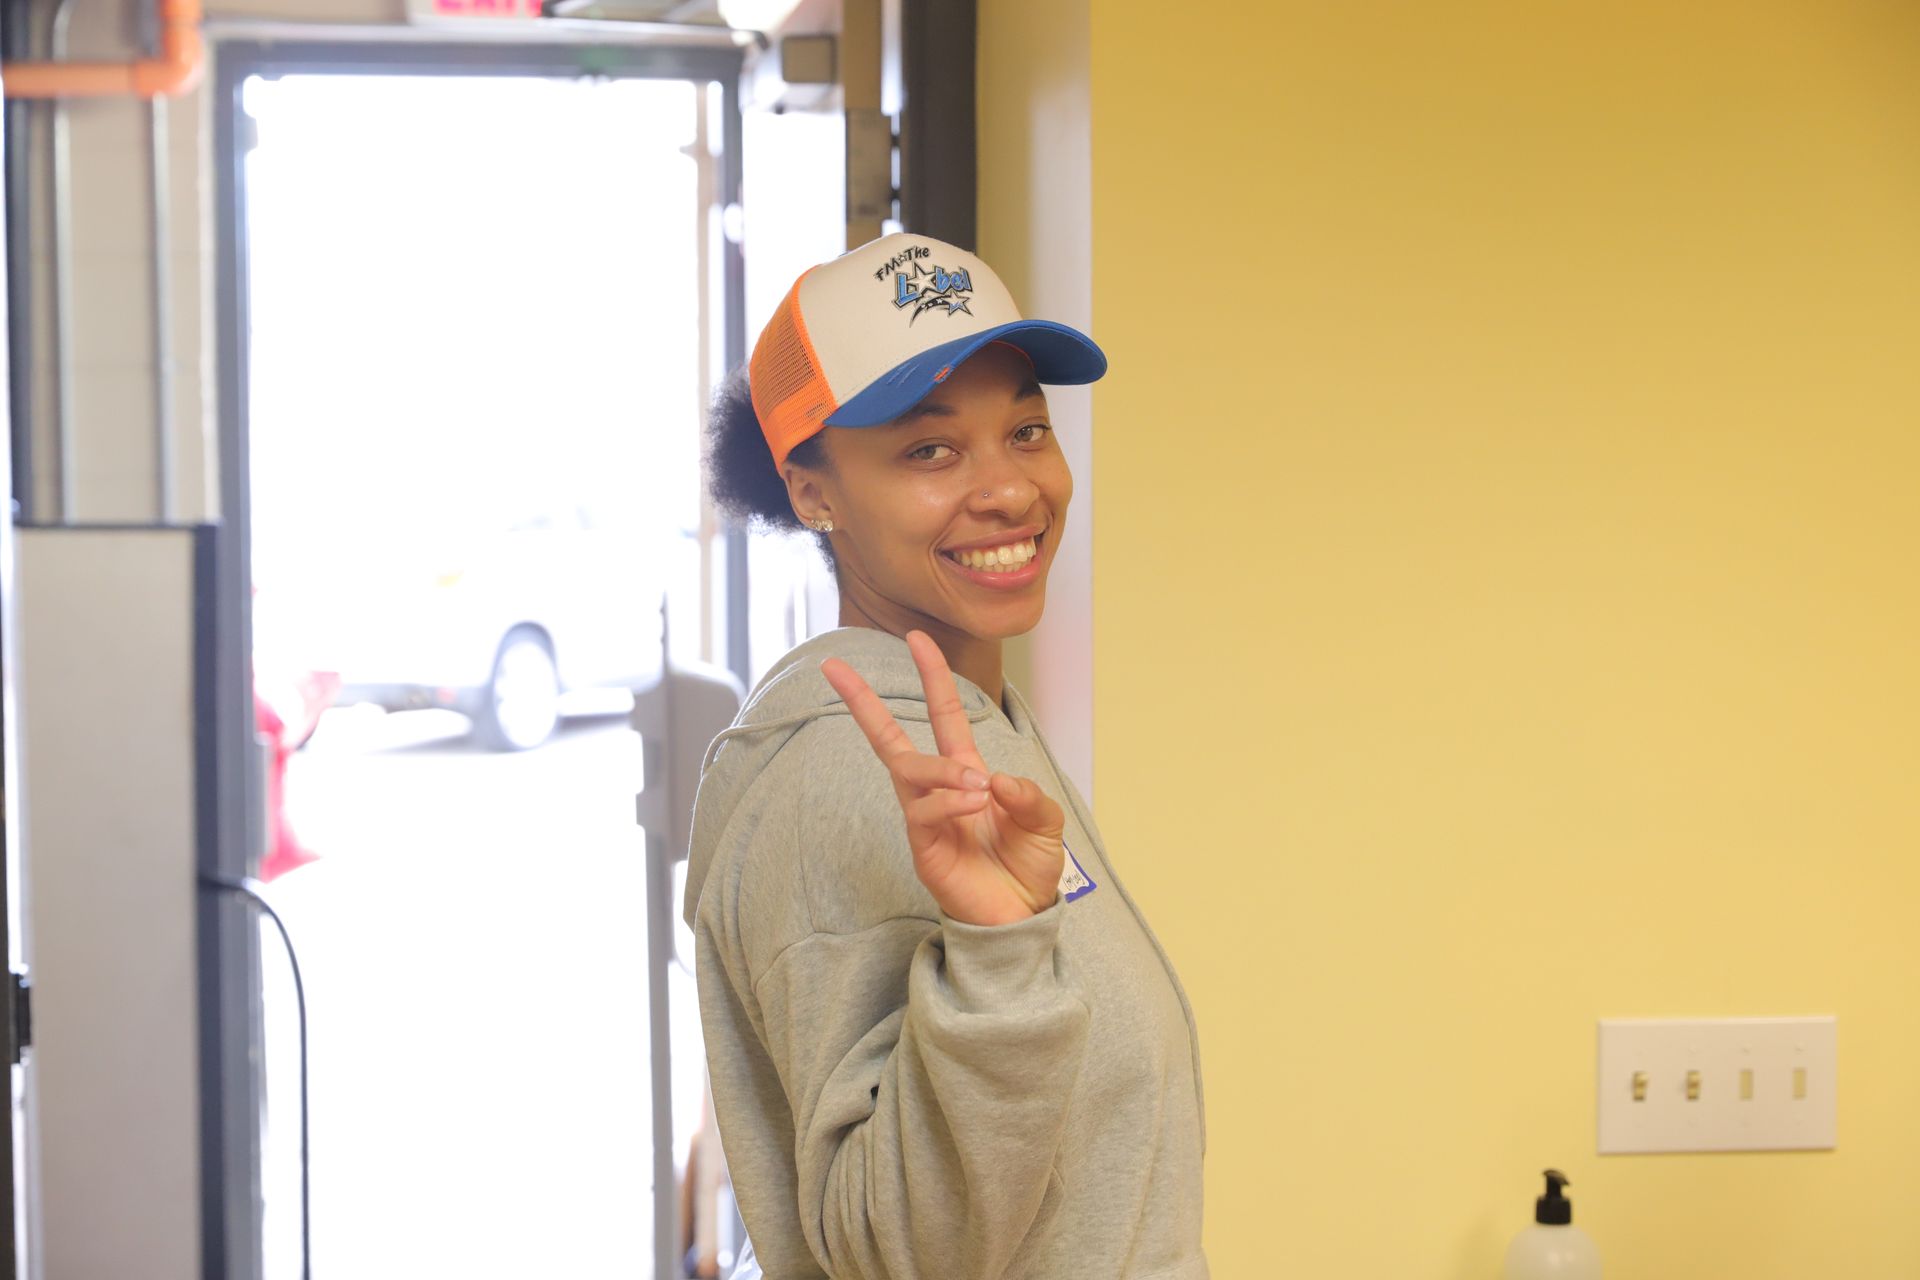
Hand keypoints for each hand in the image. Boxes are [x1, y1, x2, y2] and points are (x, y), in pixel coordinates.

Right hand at [820, 629, 1065, 926]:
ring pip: (908, 770)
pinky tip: (973, 808)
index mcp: (967, 773)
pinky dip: (948, 802)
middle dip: (862, 703)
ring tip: (977, 788)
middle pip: (889, 738)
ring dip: (942, 770)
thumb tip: (993, 779)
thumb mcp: (1045, 822)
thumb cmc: (1027, 867)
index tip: (916, 638)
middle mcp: (938, 790)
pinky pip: (922, 811)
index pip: (943, 715)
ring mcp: (925, 818)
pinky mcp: (922, 847)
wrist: (1022, 917)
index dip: (933, 677)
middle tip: (833, 667)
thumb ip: (1028, 795)